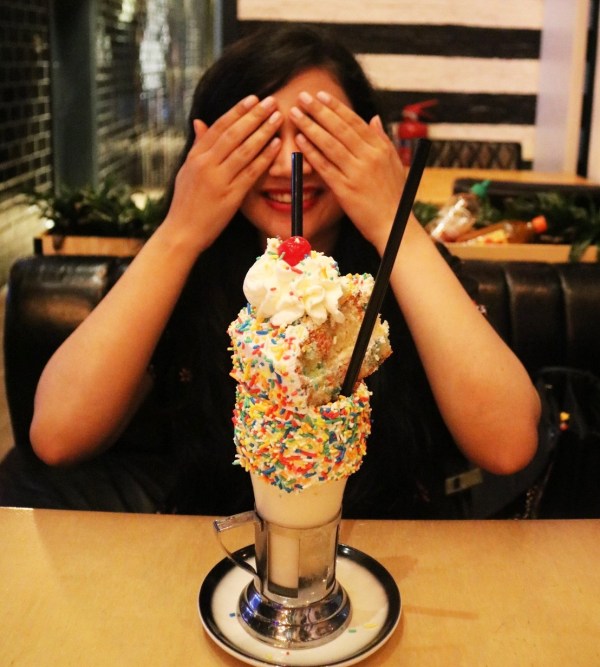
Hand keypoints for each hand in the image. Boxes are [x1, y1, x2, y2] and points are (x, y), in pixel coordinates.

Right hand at [164, 95, 283, 251]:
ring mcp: (218, 180)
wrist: (182, 232)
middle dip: (254, 116)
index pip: (219, 127)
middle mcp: (206, 165)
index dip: (238, 111)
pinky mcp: (230, 197)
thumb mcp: (187, 171)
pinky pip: (250, 173)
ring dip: (263, 132)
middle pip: (234, 134)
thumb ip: (197, 147)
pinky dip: (264, 158)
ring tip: (277, 119)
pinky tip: (276, 146)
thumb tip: (199, 122)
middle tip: (271, 102)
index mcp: (196, 156)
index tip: (253, 98)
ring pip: (244, 150)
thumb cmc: (186, 203)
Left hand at [290, 91, 405, 252]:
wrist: (394, 225)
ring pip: (330, 144)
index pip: (354, 121)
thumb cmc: (393, 195)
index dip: (335, 107)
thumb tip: (373, 118)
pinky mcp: (346, 190)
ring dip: (310, 127)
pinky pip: (325, 167)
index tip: (320, 95)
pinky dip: (312, 153)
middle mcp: (369, 157)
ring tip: (295, 115)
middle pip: (339, 129)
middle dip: (319, 111)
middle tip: (302, 97)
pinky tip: (299, 141)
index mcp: (380, 148)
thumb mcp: (394, 163)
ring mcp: (356, 173)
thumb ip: (382, 139)